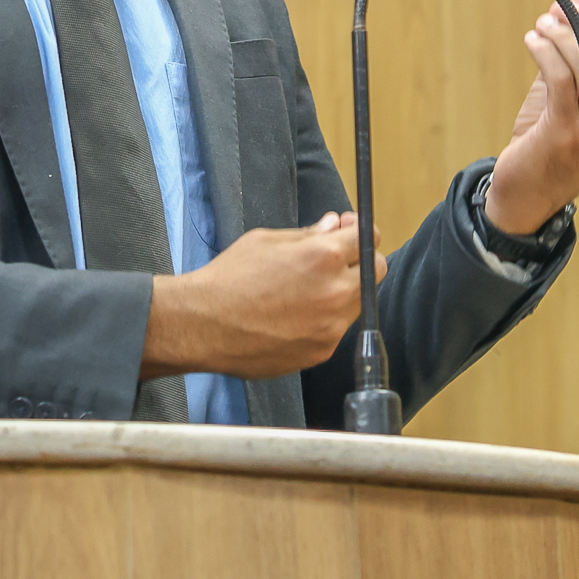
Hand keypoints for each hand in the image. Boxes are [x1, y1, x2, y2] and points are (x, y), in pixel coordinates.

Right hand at [141, 211, 386, 380]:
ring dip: (344, 290)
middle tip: (335, 258)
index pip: (367, 238)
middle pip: (375, 271)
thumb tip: (333, 226)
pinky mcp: (322, 351)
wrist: (204, 325)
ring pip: (358, 302)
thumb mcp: (267, 241)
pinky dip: (326, 318)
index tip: (350, 231)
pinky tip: (297, 313)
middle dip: (359, 260)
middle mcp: (336, 292)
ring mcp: (331, 326)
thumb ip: (308, 234)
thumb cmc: (229, 278)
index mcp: (323, 257)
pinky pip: (337, 328)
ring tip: (308, 289)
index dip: (359, 231)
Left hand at [486, 0, 578, 233]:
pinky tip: (532, 40)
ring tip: (541, 25)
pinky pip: (561, 78)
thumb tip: (567, 11)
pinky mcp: (565, 136)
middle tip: (563, 7)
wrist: (525, 195)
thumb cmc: (548, 141)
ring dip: (563, 35)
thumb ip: (577, 62)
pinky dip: (546, 50)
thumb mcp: (570, 99)